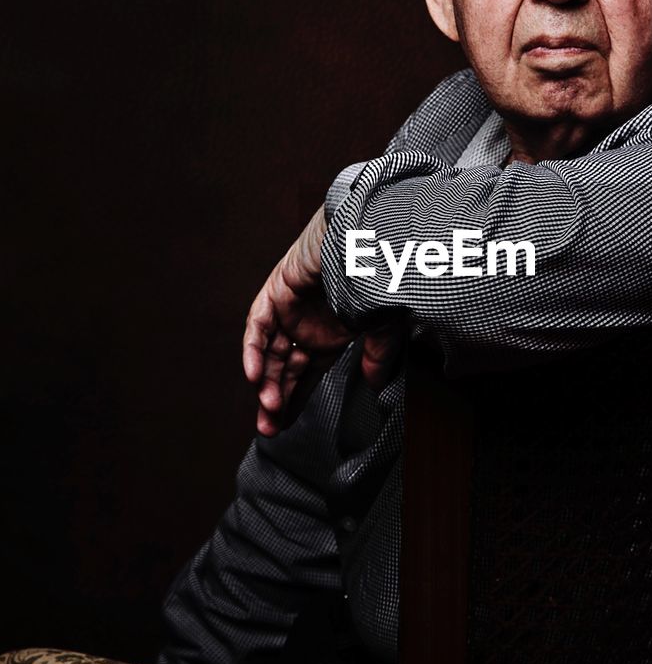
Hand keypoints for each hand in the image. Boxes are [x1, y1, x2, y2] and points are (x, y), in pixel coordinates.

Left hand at [242, 206, 404, 433]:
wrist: (373, 235)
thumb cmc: (383, 274)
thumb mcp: (385, 326)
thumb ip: (377, 357)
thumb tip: (375, 386)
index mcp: (330, 334)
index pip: (305, 374)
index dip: (295, 400)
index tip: (285, 426)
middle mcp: (307, 324)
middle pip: (283, 369)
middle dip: (275, 399)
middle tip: (269, 428)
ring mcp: (289, 308)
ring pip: (269, 352)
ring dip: (266, 381)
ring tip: (267, 409)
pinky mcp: (276, 291)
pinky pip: (258, 326)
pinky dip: (254, 350)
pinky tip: (255, 376)